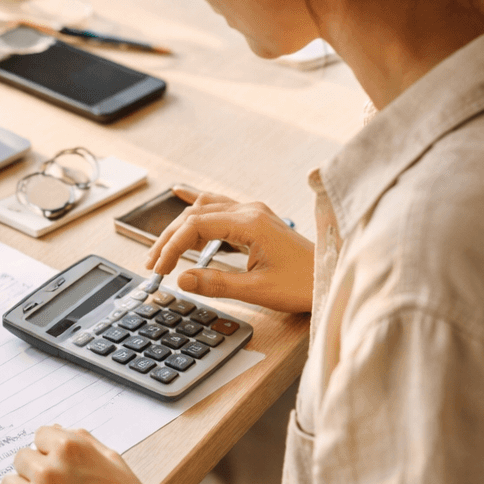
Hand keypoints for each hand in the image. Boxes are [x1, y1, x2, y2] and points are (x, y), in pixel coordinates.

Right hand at [146, 186, 313, 312]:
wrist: (330, 280)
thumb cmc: (302, 285)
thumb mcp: (257, 290)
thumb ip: (216, 283)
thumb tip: (181, 279)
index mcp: (250, 224)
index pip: (195, 226)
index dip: (171, 247)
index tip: (159, 269)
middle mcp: (250, 211)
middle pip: (195, 215)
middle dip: (169, 238)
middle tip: (152, 263)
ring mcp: (253, 213)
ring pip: (204, 209)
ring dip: (180, 226)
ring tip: (161, 248)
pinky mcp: (256, 221)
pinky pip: (219, 206)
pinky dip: (197, 204)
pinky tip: (180, 193)